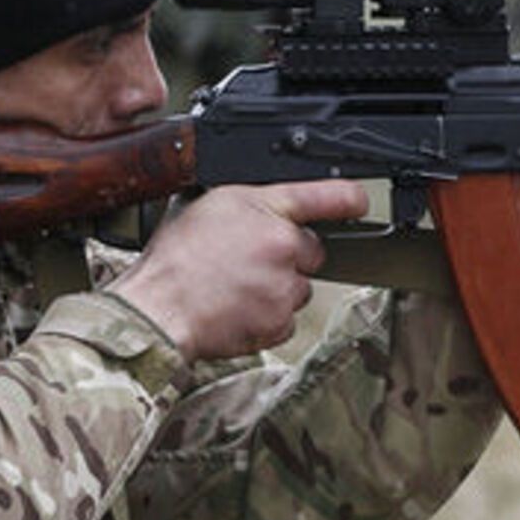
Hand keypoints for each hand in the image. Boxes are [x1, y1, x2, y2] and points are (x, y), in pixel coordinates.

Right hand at [110, 181, 367, 360]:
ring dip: (276, 289)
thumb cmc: (175, 260)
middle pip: (311, 250)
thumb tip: (274, 207)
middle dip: (289, 256)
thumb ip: (253, 203)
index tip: (360, 202)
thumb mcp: (209, 206)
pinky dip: (267, 317)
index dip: (348, 198)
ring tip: (235, 286)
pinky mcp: (279, 323)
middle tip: (248, 260)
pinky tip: (237, 308)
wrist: (158, 310)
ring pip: (298, 288)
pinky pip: (286, 319)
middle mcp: (282, 246)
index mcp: (266, 210)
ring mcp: (284, 288)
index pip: (326, 196)